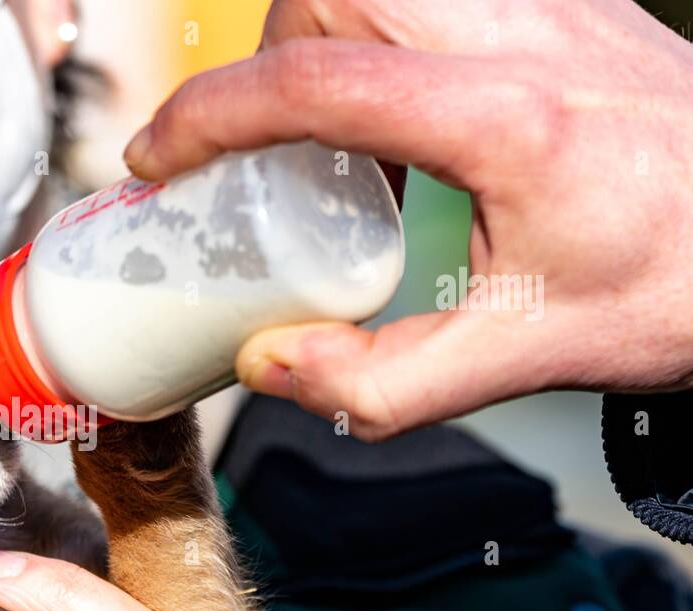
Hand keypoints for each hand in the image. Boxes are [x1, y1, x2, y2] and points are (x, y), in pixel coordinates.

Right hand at [124, 0, 692, 439]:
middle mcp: (523, 35)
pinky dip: (380, 39)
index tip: (158, 161)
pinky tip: (404, 125)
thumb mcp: (523, 360)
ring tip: (333, 135)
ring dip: (321, 38)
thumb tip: (270, 362)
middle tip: (268, 145)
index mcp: (506, 124)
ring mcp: (545, 5)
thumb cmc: (674, 289)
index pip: (315, 81)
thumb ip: (382, 383)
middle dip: (266, 57)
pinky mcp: (559, 4)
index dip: (207, 117)